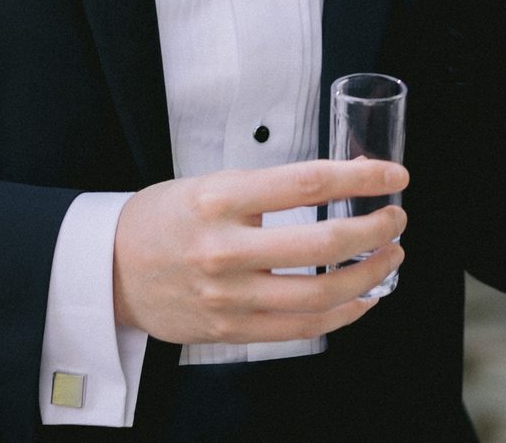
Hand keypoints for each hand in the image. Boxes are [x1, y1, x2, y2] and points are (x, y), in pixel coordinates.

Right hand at [111, 158, 407, 344]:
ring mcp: (228, 296)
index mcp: (219, 199)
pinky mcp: (231, 330)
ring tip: (390, 255)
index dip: (362, 178)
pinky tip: (364, 297)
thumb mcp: (210, 184)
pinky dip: (344, 314)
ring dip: (370, 273)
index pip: (308, 182)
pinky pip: (302, 328)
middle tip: (396, 218)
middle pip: (324, 242)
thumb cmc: (164, 219)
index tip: (393, 175)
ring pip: (321, 293)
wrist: (109, 269)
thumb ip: (271, 187)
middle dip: (376, 229)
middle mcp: (224, 250)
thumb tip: (344, 178)